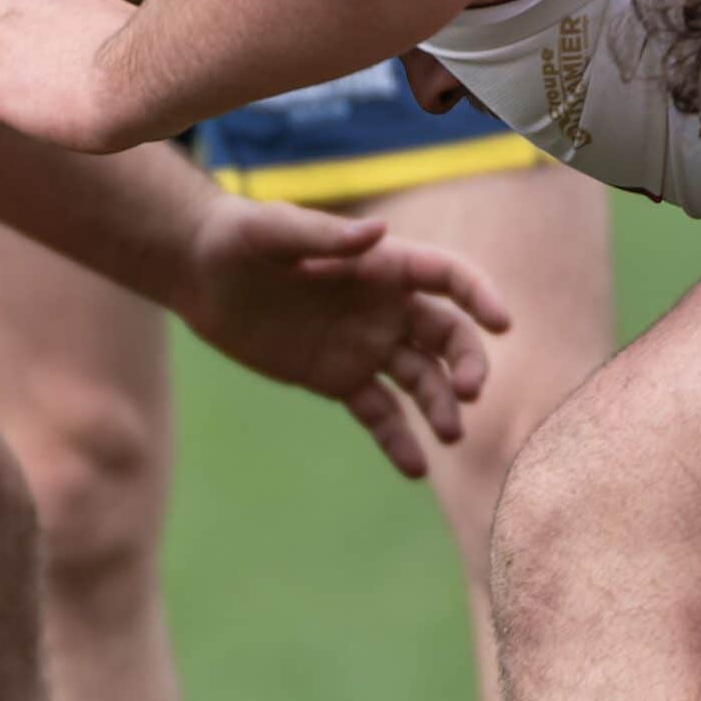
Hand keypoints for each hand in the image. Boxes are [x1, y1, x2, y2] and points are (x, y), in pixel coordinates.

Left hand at [181, 195, 513, 477]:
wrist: (198, 275)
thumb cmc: (237, 237)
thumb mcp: (272, 231)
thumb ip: (323, 235)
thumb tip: (378, 232)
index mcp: (379, 265)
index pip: (446, 277)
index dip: (478, 296)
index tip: (501, 323)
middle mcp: (383, 307)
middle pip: (447, 336)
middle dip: (467, 363)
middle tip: (469, 394)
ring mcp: (364, 346)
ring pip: (421, 380)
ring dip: (441, 406)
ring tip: (449, 435)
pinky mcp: (338, 379)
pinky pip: (379, 413)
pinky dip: (399, 441)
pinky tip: (415, 468)